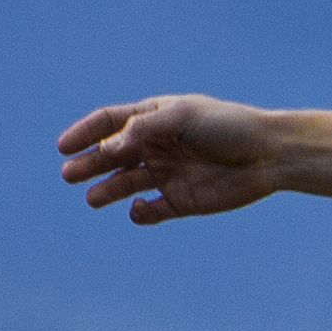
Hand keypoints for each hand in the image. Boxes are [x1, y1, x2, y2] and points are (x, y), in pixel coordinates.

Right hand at [56, 93, 277, 223]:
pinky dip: (140, 214)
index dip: (85, 134)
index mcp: (154, 119)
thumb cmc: (227, 126)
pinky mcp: (181, 201)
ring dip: (107, 191)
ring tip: (93, 199)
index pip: (109, 123)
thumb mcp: (183, 116)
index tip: (64, 147)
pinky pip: (151, 211)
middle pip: (111, 156)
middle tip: (69, 175)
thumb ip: (145, 127)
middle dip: (89, 164)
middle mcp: (156, 146)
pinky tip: (139, 210)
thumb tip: (110, 145)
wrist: (267, 155)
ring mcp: (167, 175)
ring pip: (126, 184)